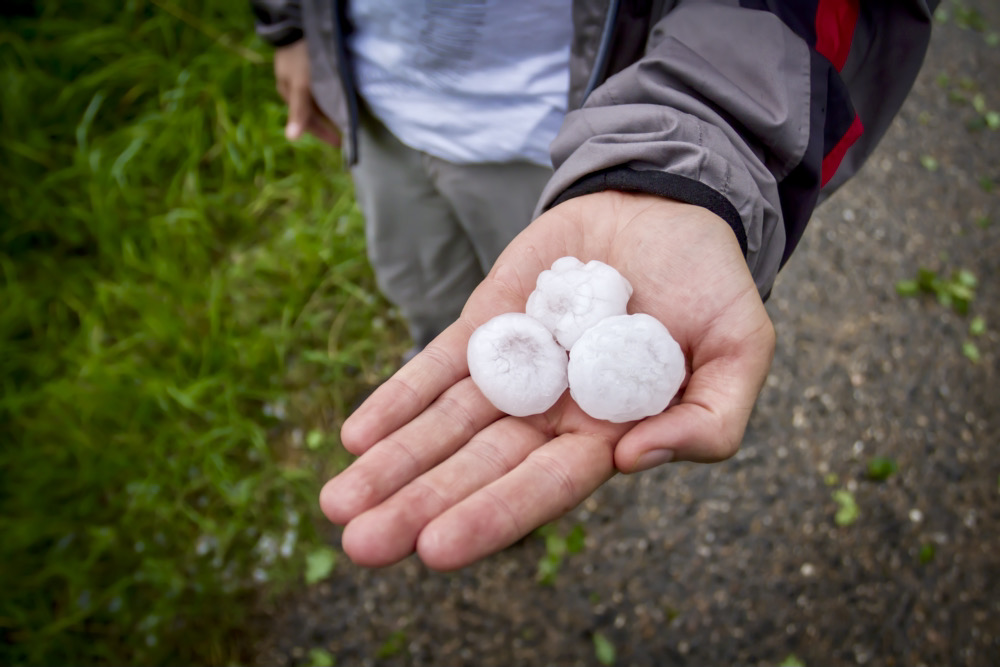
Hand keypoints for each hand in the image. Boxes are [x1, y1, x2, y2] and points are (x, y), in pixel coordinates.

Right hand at [273, 40, 340, 146]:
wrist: (296, 23)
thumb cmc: (300, 57)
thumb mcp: (302, 86)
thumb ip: (299, 111)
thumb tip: (291, 138)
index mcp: (290, 95)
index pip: (308, 122)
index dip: (324, 134)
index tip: (340, 145)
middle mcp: (293, 87)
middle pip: (311, 112)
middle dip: (326, 124)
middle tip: (344, 133)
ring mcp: (298, 75)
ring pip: (314, 100)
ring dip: (327, 109)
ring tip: (343, 116)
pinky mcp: (305, 63)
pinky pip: (317, 86)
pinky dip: (326, 94)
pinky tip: (335, 93)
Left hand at [321, 191, 774, 569]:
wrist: (666, 205)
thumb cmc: (711, 282)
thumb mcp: (741, 347)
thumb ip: (711, 418)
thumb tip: (634, 457)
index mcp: (608, 432)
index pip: (544, 486)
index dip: (493, 515)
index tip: (435, 547)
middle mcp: (551, 413)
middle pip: (478, 466)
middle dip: (419, 504)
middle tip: (360, 542)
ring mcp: (514, 369)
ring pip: (445, 425)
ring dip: (393, 462)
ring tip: (336, 503)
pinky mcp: (488, 325)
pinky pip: (437, 365)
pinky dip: (398, 398)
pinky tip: (356, 434)